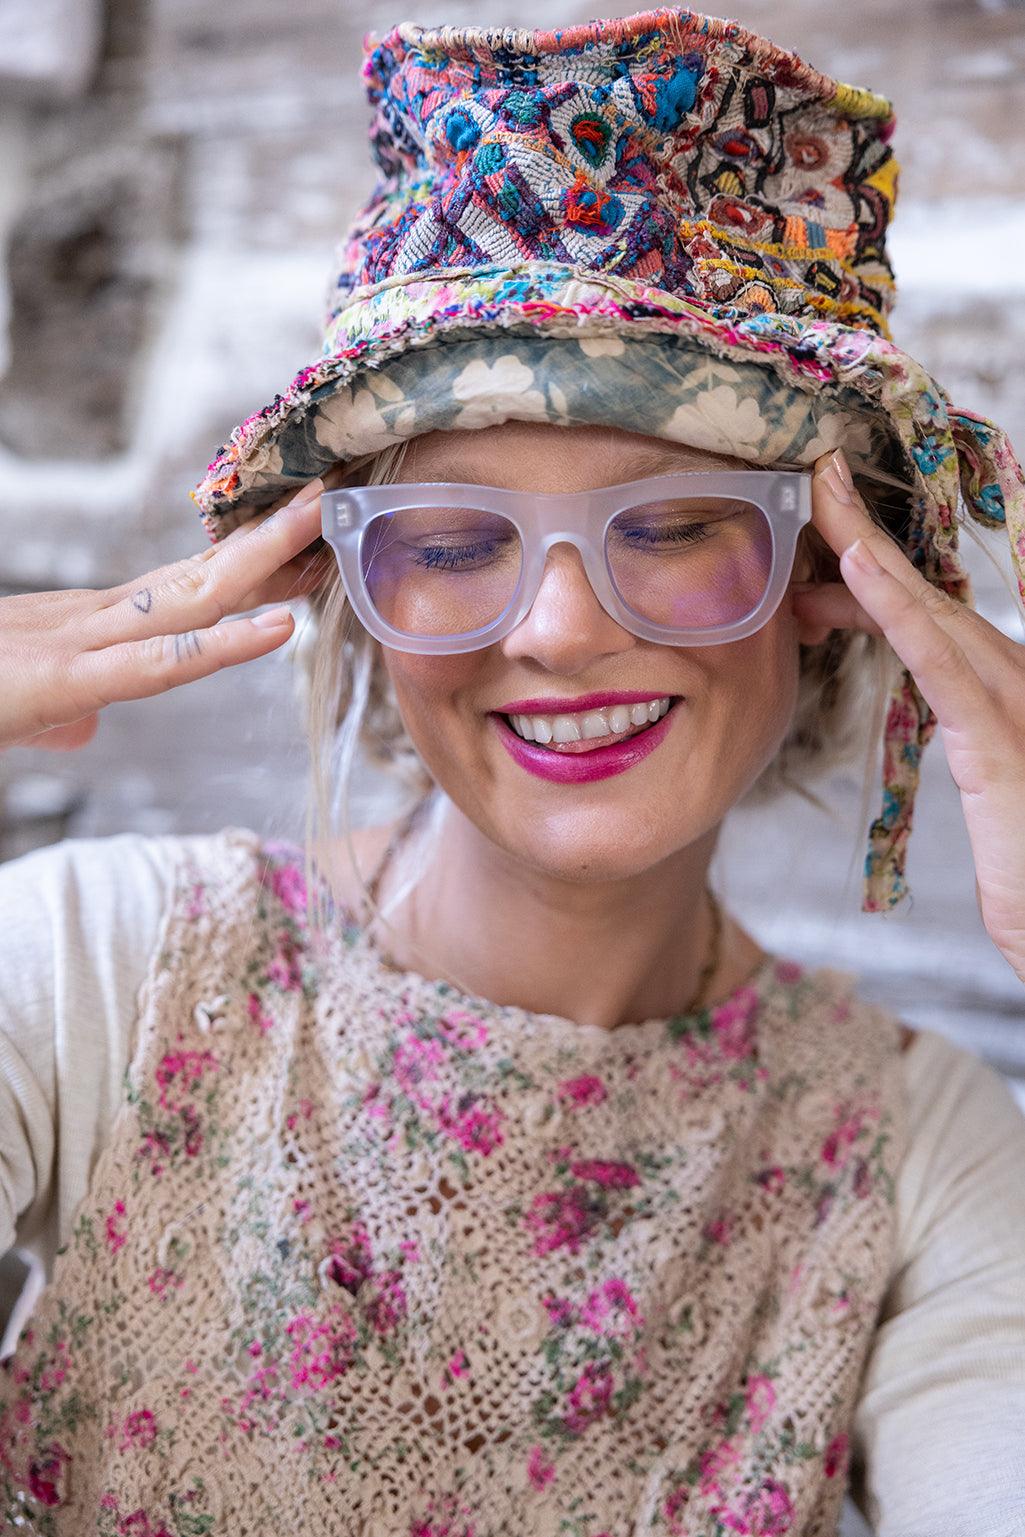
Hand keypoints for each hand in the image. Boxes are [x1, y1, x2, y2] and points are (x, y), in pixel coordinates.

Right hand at [0, 476, 331, 752]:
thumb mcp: (14, 715)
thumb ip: (53, 716)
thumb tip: (82, 729)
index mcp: (81, 628)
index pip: (179, 589)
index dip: (245, 564)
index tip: (304, 544)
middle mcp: (86, 622)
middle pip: (196, 575)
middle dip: (269, 540)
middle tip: (335, 500)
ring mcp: (75, 642)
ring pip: (187, 597)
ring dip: (260, 559)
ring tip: (321, 523)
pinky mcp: (59, 679)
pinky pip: (156, 660)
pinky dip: (221, 643)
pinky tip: (279, 628)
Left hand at [791, 449, 1024, 984]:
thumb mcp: (994, 793)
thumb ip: (975, 745)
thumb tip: (956, 722)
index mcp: (1000, 692)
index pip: (926, 614)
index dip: (875, 565)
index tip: (823, 523)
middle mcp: (1011, 680)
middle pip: (922, 595)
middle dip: (862, 534)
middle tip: (810, 481)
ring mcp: (1012, 701)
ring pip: (927, 608)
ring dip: (870, 546)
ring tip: (822, 491)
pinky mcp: (998, 739)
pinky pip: (936, 659)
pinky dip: (895, 606)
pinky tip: (857, 564)